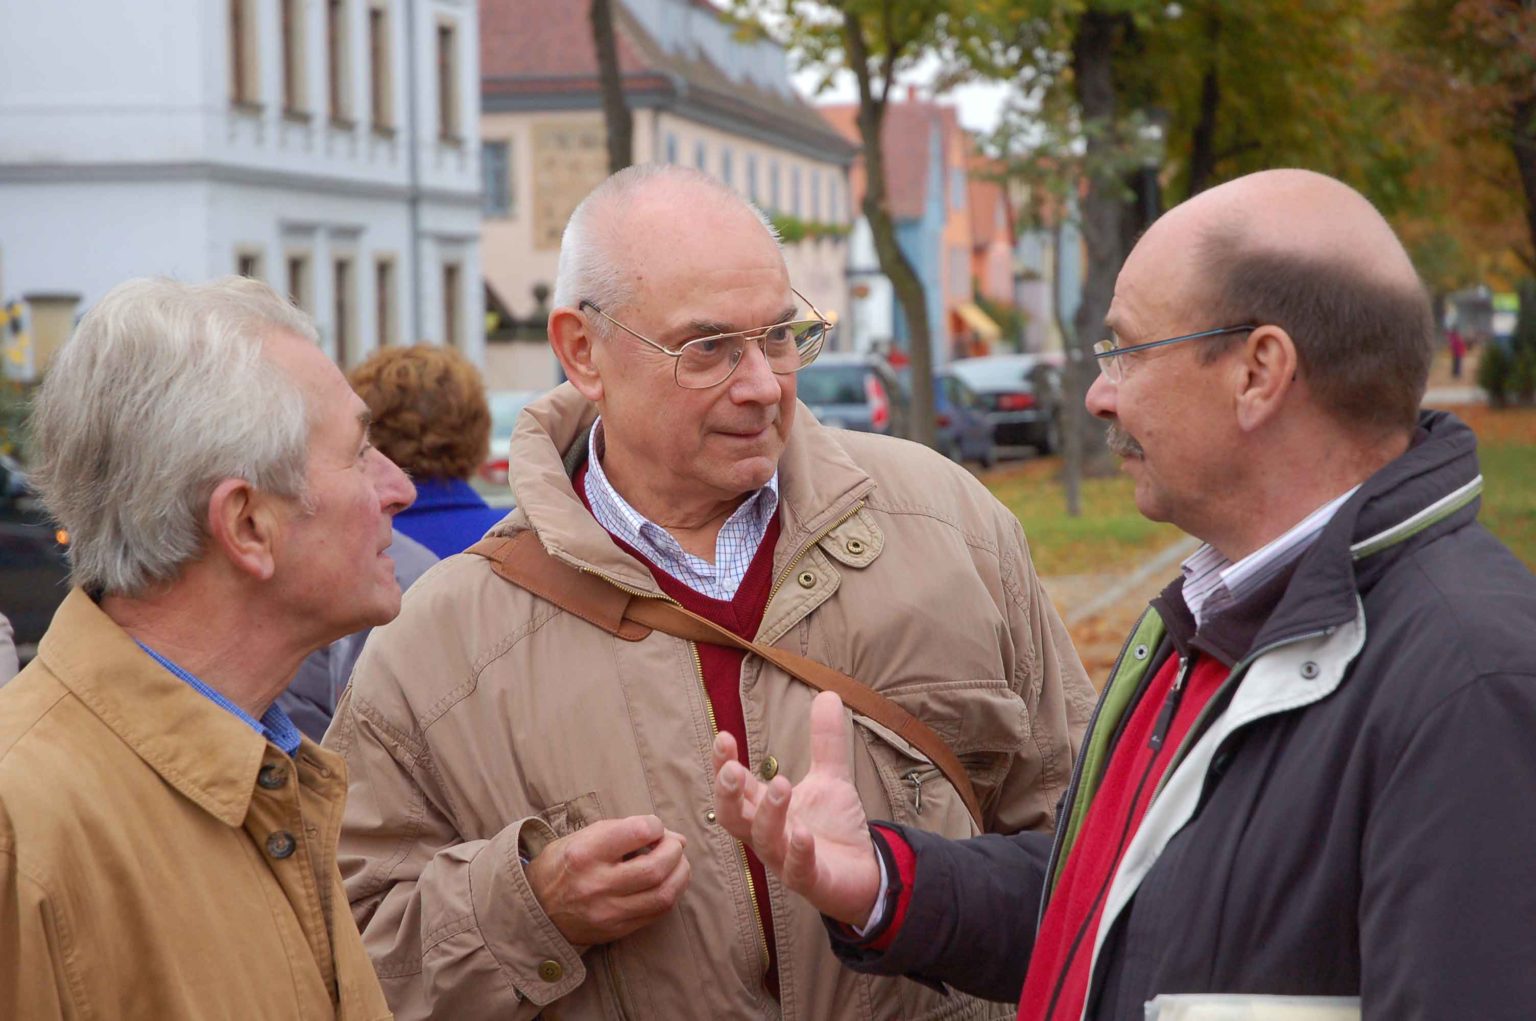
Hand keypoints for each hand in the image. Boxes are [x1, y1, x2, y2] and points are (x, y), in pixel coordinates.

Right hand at [525, 815, 690, 945]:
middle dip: (674, 851)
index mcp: (585, 853)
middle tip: (673, 845)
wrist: (536, 908)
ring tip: (677, 863)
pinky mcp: (617, 930)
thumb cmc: (564, 864)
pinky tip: (667, 882)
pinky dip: (670, 893)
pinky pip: (657, 913)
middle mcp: (596, 884)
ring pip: (663, 894)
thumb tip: (673, 837)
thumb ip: (627, 831)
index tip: (653, 828)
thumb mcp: (584, 836)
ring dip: (680, 874)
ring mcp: (607, 912)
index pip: (638, 831)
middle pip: (656, 867)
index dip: (655, 825)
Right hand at [712, 691, 880, 926]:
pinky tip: (803, 833)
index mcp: (765, 809)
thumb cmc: (833, 829)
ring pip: (763, 841)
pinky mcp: (812, 880)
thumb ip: (826, 741)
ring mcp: (786, 860)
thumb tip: (827, 694)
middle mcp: (768, 835)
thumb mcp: (831, 778)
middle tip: (732, 769)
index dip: (724, 764)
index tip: (723, 737)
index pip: (736, 786)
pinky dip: (797, 851)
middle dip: (728, 794)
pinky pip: (797, 870)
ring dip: (769, 813)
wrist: (864, 874)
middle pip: (734, 817)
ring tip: (781, 784)